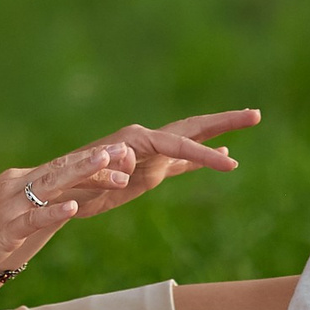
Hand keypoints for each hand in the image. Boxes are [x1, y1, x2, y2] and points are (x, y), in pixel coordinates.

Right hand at [0, 143, 130, 283]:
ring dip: (82, 175)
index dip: (91, 163)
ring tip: (109, 166)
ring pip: (51, 186)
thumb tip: (62, 204)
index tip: (121, 157)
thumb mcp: (5, 216)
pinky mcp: (3, 229)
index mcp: (16, 183)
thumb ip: (31, 206)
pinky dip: (53, 212)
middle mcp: (13, 187)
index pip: (60, 169)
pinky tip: (74, 209)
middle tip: (127, 153)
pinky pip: (31, 218)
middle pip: (61, 170)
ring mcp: (8, 207)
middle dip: (96, 162)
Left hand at [64, 109, 257, 220]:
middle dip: (224, 121)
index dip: (205, 155)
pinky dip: (202, 157)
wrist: (54, 195)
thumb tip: (125, 156)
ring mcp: (150, 155)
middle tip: (255, 114)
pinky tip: (222, 155)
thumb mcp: (88, 178)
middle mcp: (146, 142)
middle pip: (193, 128)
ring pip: (192, 140)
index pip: (179, 144)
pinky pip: (183, 161)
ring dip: (219, 132)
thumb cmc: (67, 186)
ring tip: (248, 120)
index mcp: (134, 140)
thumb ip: (107, 167)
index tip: (232, 164)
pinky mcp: (149, 171)